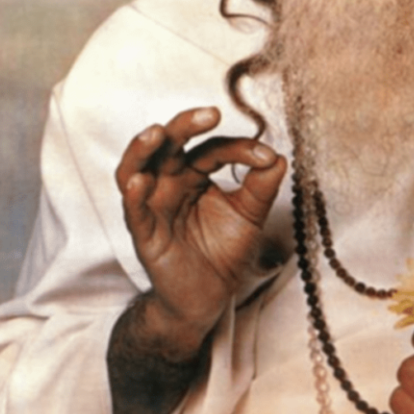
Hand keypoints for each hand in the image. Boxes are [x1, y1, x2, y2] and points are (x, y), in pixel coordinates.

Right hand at [115, 106, 286, 355]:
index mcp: (194, 175)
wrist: (207, 299)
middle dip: (186, 126)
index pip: (212, 150)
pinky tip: (140, 182)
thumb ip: (262, 187)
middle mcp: (170, 184)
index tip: (265, 158)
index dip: (239, 150)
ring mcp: (154, 207)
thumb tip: (279, 157)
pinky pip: (135, 212)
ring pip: (137, 169)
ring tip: (157, 134)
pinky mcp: (145, 235)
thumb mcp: (250, 216)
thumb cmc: (222, 253)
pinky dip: (134, 195)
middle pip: (170, 146)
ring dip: (143, 150)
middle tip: (210, 114)